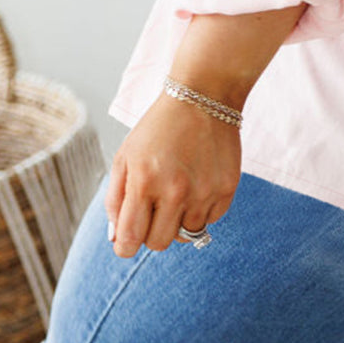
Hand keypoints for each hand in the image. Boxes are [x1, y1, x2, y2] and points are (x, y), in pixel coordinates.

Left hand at [105, 89, 240, 258]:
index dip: (124, 246)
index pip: (130, 239)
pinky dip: (201, 210)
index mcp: (144, 182)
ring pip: (186, 235)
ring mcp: (204, 191)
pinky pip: (211, 220)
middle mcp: (175, 191)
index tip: (126, 241)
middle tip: (153, 210)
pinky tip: (198, 184)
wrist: (204, 96)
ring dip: (179, 221)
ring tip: (178, 192)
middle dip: (151, 232)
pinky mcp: (227, 188)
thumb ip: (116, 199)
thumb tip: (117, 237)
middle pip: (158, 244)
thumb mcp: (126, 156)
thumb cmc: (159, 127)